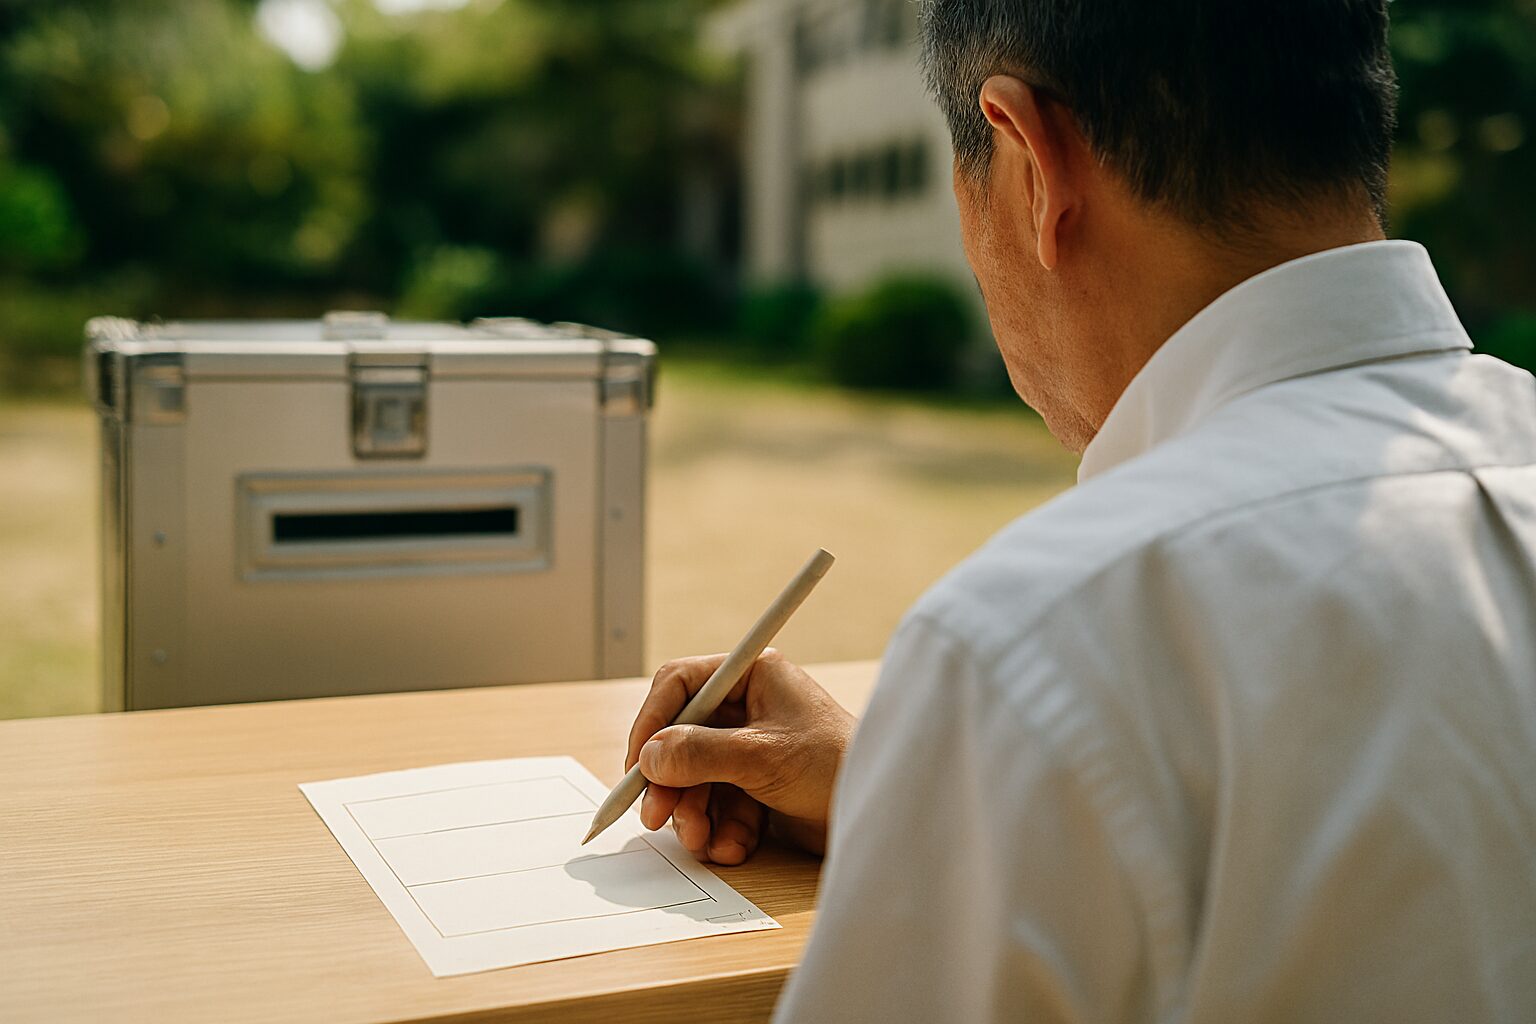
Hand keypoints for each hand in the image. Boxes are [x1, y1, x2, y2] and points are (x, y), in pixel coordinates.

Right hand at [624, 650, 855, 864]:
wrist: (882, 813)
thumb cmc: (835, 766)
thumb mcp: (761, 756)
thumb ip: (699, 754)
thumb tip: (649, 759)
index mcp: (751, 676)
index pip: (679, 685)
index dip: (651, 723)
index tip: (636, 765)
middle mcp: (748, 706)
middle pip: (681, 739)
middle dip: (670, 783)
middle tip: (656, 816)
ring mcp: (752, 747)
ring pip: (696, 778)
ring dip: (694, 813)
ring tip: (704, 841)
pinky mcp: (758, 784)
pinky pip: (720, 804)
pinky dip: (721, 828)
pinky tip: (734, 847)